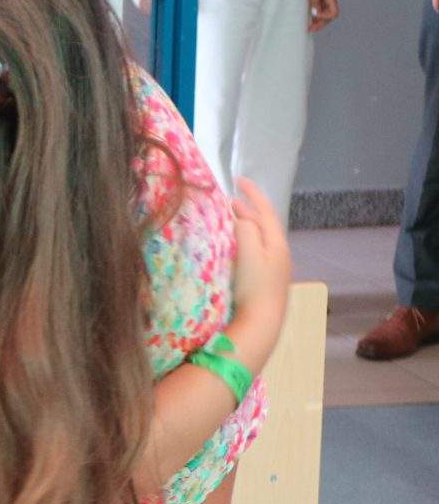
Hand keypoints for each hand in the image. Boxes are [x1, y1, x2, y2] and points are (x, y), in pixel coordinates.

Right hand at [226, 177, 292, 372]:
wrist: (262, 323)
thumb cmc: (254, 287)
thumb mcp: (249, 253)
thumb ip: (245, 230)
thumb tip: (240, 217)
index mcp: (277, 244)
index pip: (265, 211)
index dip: (253, 193)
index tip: (239, 179)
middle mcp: (278, 254)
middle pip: (262, 224)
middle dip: (246, 209)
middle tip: (226, 200)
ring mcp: (272, 268)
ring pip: (257, 238)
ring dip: (242, 226)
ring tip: (226, 220)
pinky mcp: (263, 281)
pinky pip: (253, 251)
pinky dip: (241, 241)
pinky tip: (230, 246)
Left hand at [308, 0, 338, 31]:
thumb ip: (314, 1)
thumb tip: (314, 14)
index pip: (333, 13)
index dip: (325, 17)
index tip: (314, 16)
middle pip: (329, 15)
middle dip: (320, 23)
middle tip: (309, 29)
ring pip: (324, 11)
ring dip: (317, 18)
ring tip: (307, 24)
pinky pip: (319, 6)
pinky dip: (314, 11)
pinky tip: (307, 14)